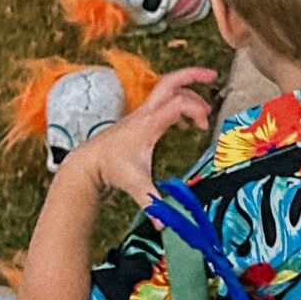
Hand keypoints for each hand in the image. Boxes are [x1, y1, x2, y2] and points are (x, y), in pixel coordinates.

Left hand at [60, 66, 215, 209]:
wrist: (88, 163)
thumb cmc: (111, 170)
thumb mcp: (135, 185)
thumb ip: (152, 202)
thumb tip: (164, 224)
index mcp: (148, 124)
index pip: (178, 103)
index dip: (196, 110)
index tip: (204, 127)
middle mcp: (146, 113)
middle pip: (170, 81)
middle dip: (193, 75)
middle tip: (213, 74)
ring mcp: (142, 114)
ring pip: (168, 90)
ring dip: (189, 95)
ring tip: (204, 113)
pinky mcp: (140, 119)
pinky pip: (163, 102)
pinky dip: (178, 106)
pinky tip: (185, 124)